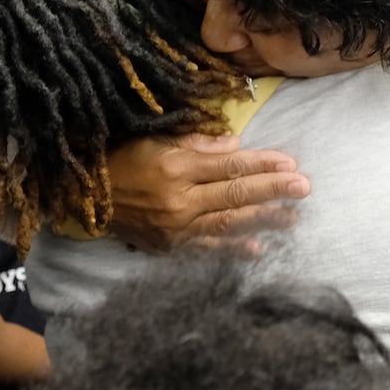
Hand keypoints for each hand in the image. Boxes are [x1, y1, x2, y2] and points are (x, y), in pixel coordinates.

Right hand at [107, 133, 309, 253]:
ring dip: (262, 220)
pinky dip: (232, 250)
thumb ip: (199, 143)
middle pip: (235, 194)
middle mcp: (179, 200)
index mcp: (176, 167)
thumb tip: (237, 144)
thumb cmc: (123, 158)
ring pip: (227, 223)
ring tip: (291, 217)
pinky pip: (206, 249)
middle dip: (273, 190)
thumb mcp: (158, 139)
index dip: (262, 164)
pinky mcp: (168, 248)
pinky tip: (256, 249)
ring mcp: (175, 228)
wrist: (85, 197)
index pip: (229, 165)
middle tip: (304, 188)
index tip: (290, 163)